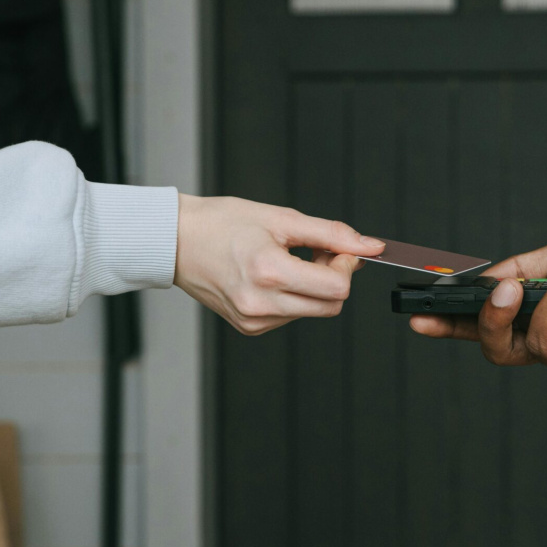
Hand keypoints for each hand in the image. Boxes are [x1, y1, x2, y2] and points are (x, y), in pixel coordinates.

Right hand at [174, 195, 384, 334]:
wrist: (176, 241)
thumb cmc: (221, 223)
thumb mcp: (281, 218)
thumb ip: (330, 234)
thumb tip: (369, 246)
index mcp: (269, 272)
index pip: (337, 288)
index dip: (347, 266)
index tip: (339, 249)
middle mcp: (261, 303)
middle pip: (331, 305)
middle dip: (333, 278)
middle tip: (316, 252)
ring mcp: (254, 320)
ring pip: (313, 311)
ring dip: (313, 287)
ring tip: (289, 260)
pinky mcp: (249, 327)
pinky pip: (291, 316)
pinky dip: (294, 297)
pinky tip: (274, 276)